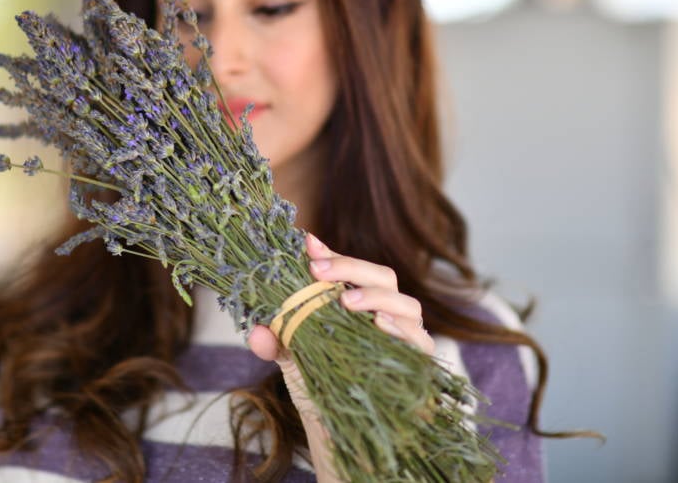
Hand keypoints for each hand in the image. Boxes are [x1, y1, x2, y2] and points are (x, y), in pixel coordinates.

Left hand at [247, 233, 435, 480]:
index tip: (306, 244)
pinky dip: (400, 331)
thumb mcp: (291, 358)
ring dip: (377, 298)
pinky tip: (378, 327)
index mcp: (358, 301)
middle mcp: (386, 313)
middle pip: (383, 276)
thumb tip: (257, 330)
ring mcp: (406, 337)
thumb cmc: (319, 384)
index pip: (351, 268)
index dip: (332, 253)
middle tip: (319, 271)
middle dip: (353, 268)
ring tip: (347, 302)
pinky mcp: (418, 364)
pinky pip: (420, 341)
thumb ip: (274, 341)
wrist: (339, 433)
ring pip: (407, 304)